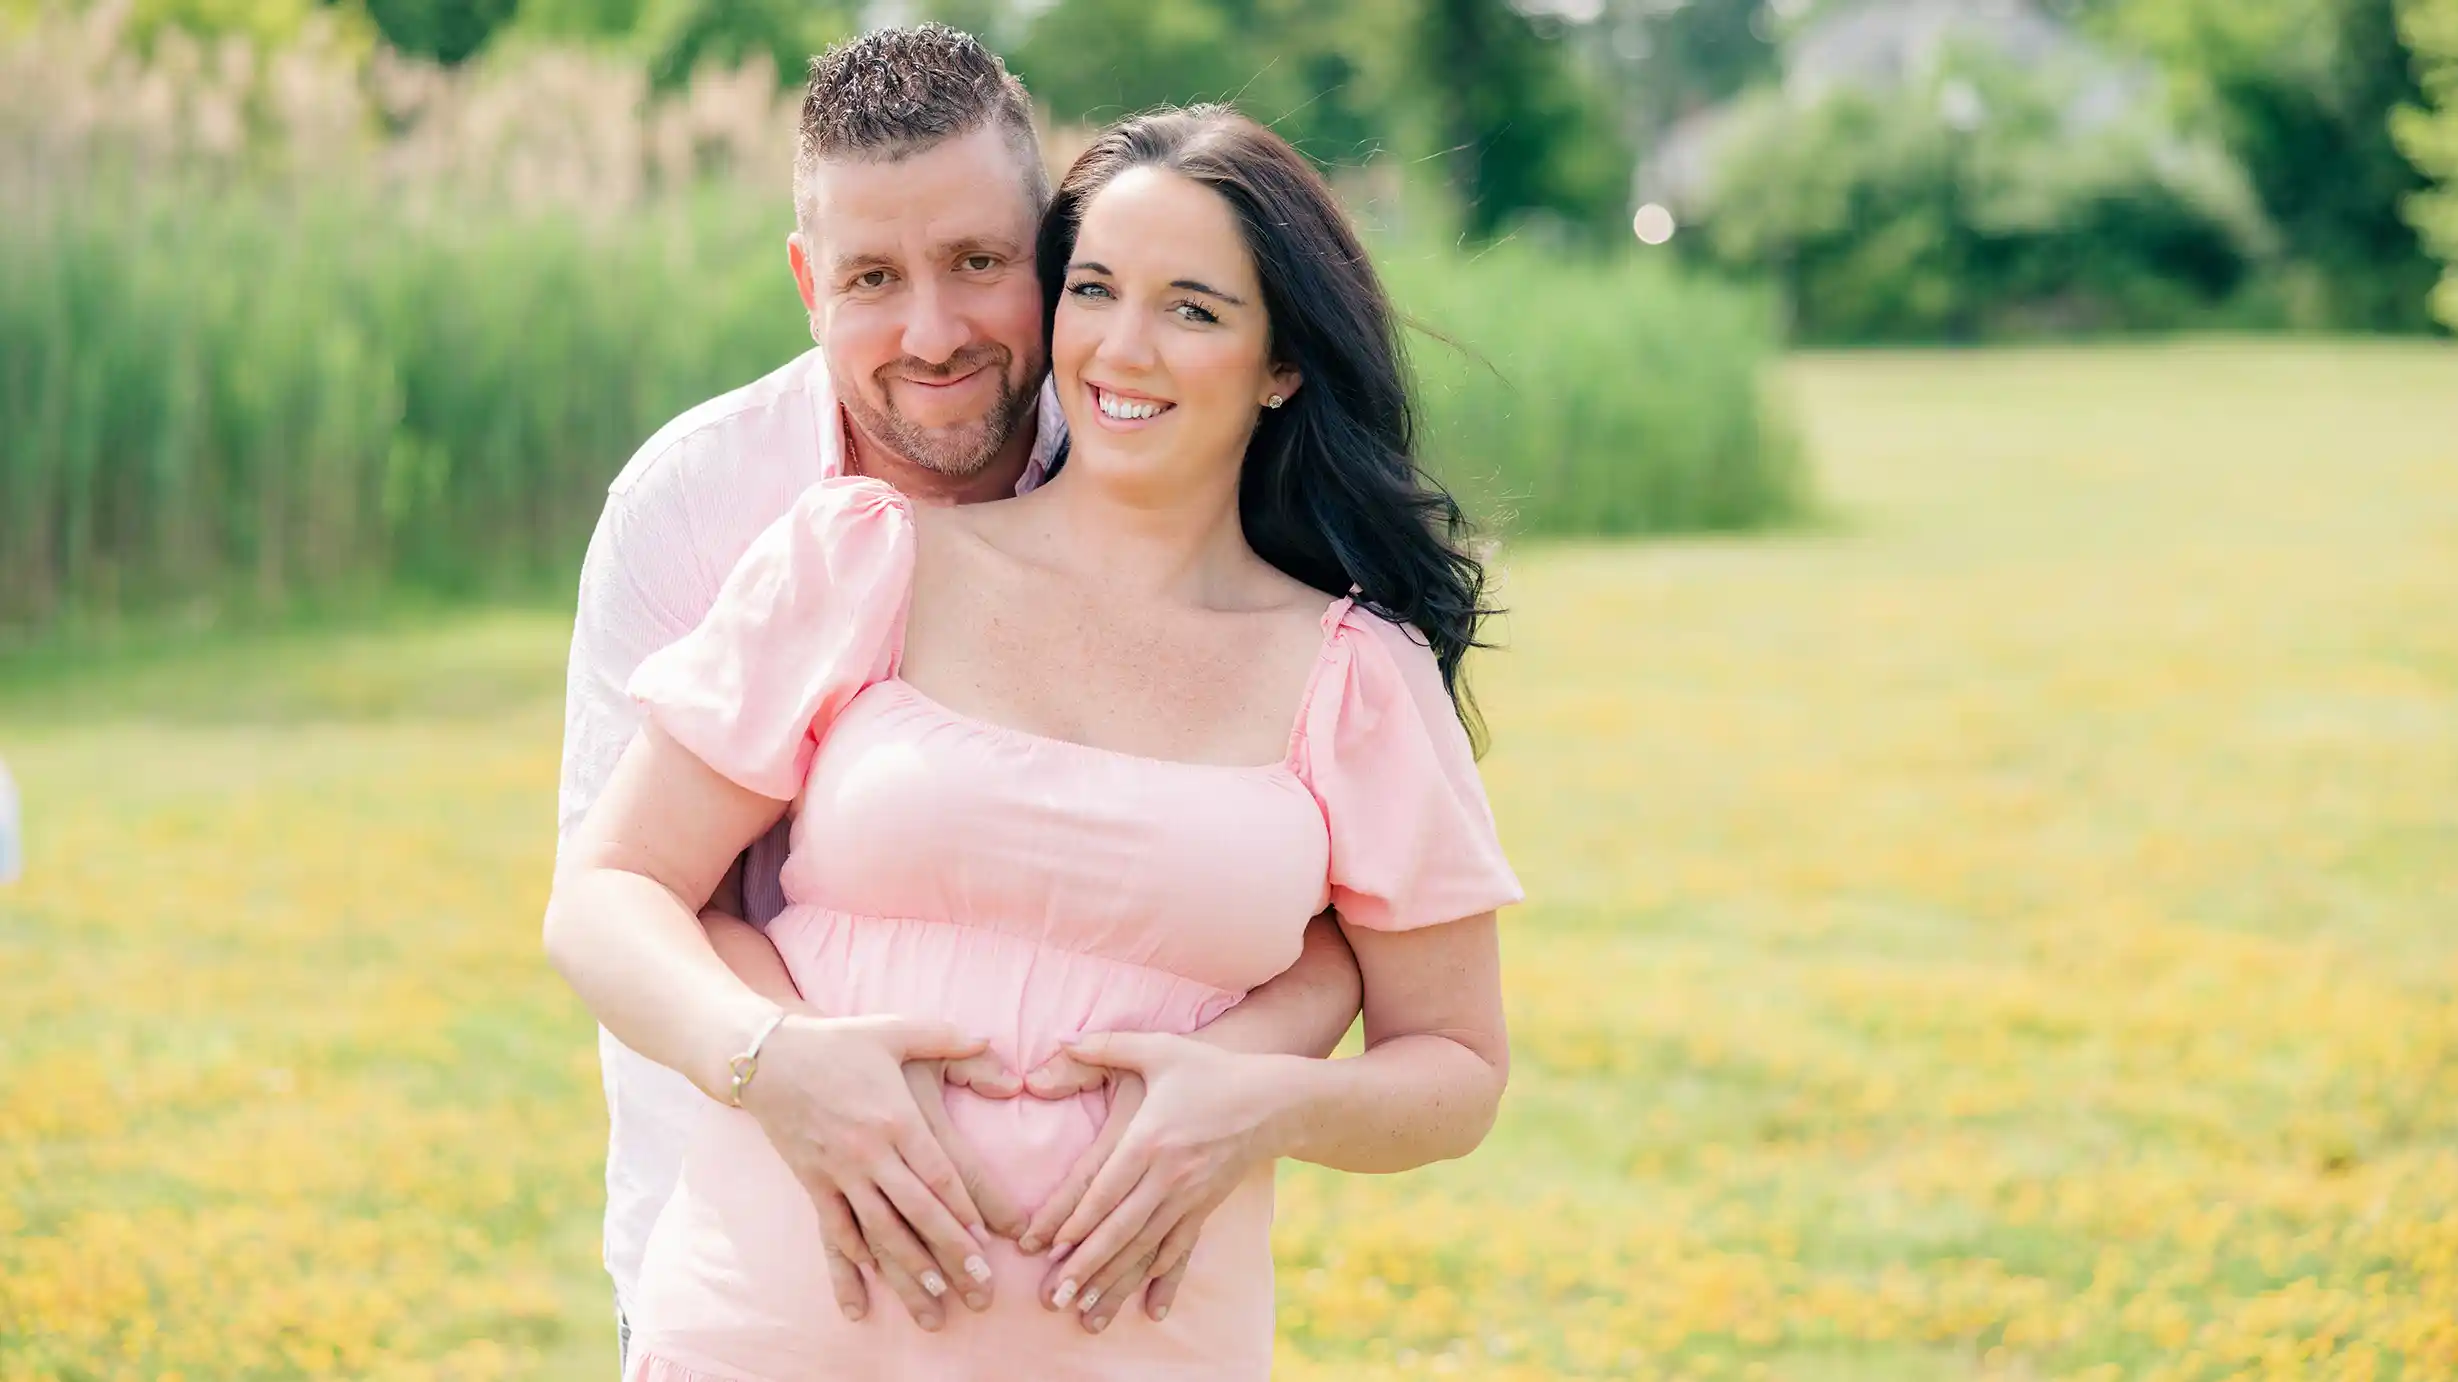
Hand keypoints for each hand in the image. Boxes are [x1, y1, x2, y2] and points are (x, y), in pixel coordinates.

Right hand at [738, 1013, 1000, 1329]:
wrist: (766, 1058)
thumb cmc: (837, 1042)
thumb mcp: (894, 1030)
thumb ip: (946, 1037)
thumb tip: (988, 1041)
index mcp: (896, 1118)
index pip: (938, 1175)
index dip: (964, 1211)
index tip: (987, 1241)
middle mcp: (869, 1152)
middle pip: (916, 1212)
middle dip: (950, 1253)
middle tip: (978, 1286)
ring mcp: (838, 1172)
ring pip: (878, 1230)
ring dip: (907, 1268)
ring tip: (934, 1299)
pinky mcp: (812, 1182)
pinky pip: (834, 1227)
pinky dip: (851, 1258)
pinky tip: (867, 1283)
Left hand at [1019, 1034, 1292, 1332]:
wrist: (1276, 1099)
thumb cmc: (1212, 1071)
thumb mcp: (1159, 1048)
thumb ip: (1107, 1045)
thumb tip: (1060, 1041)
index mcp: (1150, 1140)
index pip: (1104, 1190)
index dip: (1074, 1221)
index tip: (1046, 1247)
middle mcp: (1169, 1176)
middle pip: (1120, 1230)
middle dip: (1085, 1266)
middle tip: (1055, 1297)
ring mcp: (1190, 1197)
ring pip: (1146, 1249)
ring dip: (1114, 1282)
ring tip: (1086, 1314)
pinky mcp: (1206, 1208)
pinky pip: (1179, 1250)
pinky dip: (1160, 1280)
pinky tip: (1148, 1308)